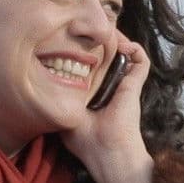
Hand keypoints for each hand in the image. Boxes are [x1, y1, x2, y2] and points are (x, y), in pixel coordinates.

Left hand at [61, 32, 154, 182]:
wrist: (106, 150)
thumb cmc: (84, 139)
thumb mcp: (64, 114)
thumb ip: (59, 100)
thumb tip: (41, 86)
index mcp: (96, 94)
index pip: (94, 67)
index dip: (87, 53)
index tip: (76, 42)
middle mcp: (111, 87)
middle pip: (111, 57)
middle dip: (102, 42)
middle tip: (91, 32)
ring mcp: (125, 85)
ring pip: (127, 54)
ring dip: (119, 40)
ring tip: (107, 33)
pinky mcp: (135, 84)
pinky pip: (141, 60)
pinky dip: (135, 49)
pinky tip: (122, 45)